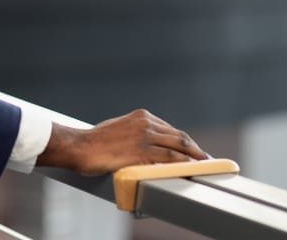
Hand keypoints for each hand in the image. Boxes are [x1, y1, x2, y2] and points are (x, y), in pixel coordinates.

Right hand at [36, 109, 206, 175]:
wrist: (80, 146)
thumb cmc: (95, 141)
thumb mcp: (119, 128)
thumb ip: (136, 133)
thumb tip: (147, 144)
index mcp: (142, 116)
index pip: (171, 129)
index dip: (185, 141)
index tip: (193, 150)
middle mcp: (146, 124)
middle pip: (180, 137)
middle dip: (195, 149)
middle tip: (206, 159)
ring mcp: (144, 138)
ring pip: (178, 147)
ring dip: (194, 158)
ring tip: (204, 166)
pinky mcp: (141, 153)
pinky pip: (168, 159)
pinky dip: (182, 164)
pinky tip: (188, 170)